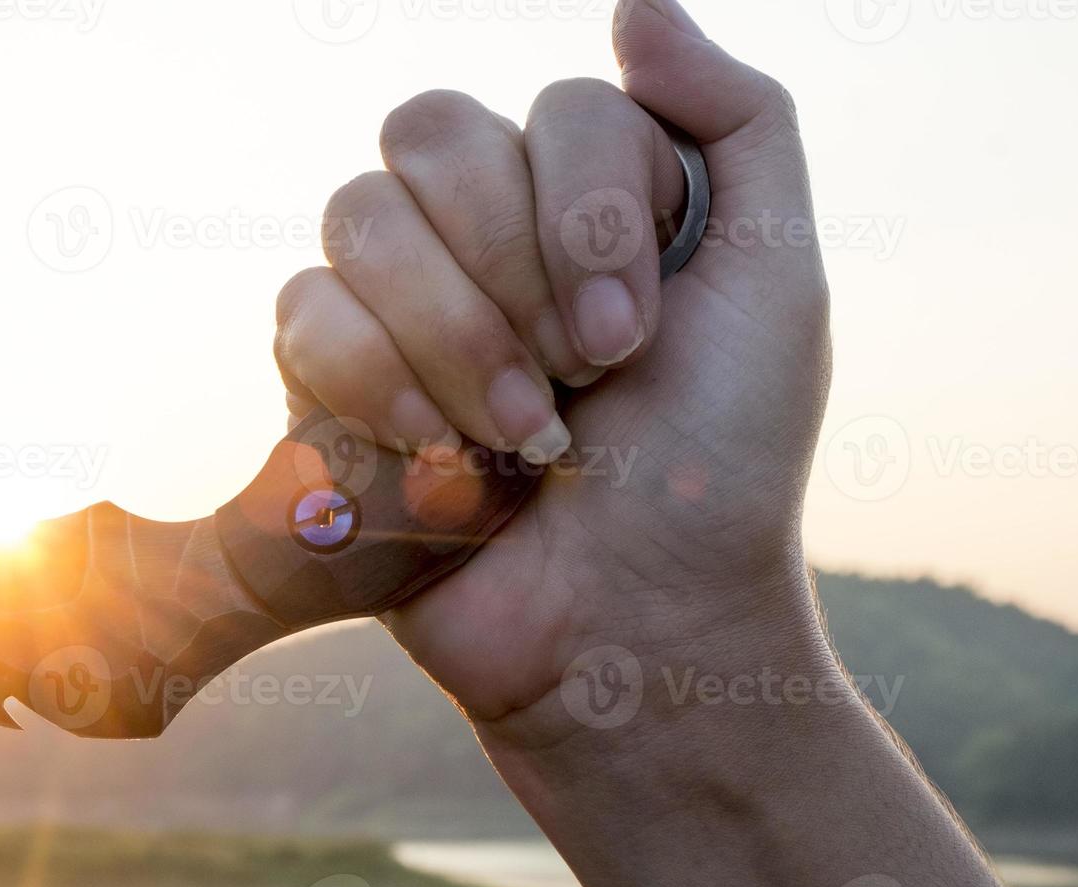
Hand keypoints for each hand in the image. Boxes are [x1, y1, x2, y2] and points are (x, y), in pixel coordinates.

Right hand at [272, 0, 830, 738]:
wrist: (635, 633)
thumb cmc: (717, 472)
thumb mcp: (777, 284)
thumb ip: (737, 121)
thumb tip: (633, 3)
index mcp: (590, 196)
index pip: (553, 108)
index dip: (588, 216)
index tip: (634, 343)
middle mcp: (487, 231)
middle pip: (431, 135)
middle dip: (511, 273)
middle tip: (582, 380)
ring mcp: (400, 302)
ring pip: (357, 215)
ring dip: (452, 340)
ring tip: (520, 441)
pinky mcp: (329, 382)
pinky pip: (300, 313)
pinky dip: (377, 387)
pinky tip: (442, 459)